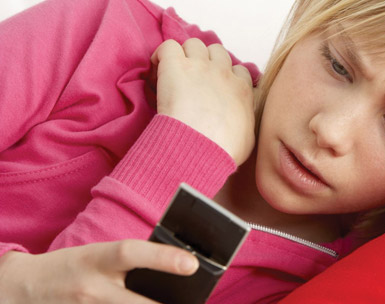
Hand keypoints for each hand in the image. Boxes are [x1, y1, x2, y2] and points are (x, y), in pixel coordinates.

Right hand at [0, 240, 197, 303]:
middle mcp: (91, 288)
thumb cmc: (74, 266)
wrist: (25, 287)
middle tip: (192, 302)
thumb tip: (177, 267)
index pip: (131, 253)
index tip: (192, 264)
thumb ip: (131, 260)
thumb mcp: (98, 253)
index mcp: (97, 258)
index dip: (162, 257)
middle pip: (136, 303)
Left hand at [151, 39, 254, 164]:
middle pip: (217, 51)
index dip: (226, 76)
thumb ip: (244, 125)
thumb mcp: (246, 140)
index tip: (215, 88)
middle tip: (193, 79)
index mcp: (242, 90)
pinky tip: (157, 70)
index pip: (239, 70)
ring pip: (193, 44)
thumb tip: (238, 128)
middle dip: (205, 61)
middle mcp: (223, 72)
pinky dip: (161, 55)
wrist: (203, 146)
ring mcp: (200, 66)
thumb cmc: (224, 149)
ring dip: (184, 55)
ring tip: (175, 74)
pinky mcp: (176, 65)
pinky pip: (168, 47)